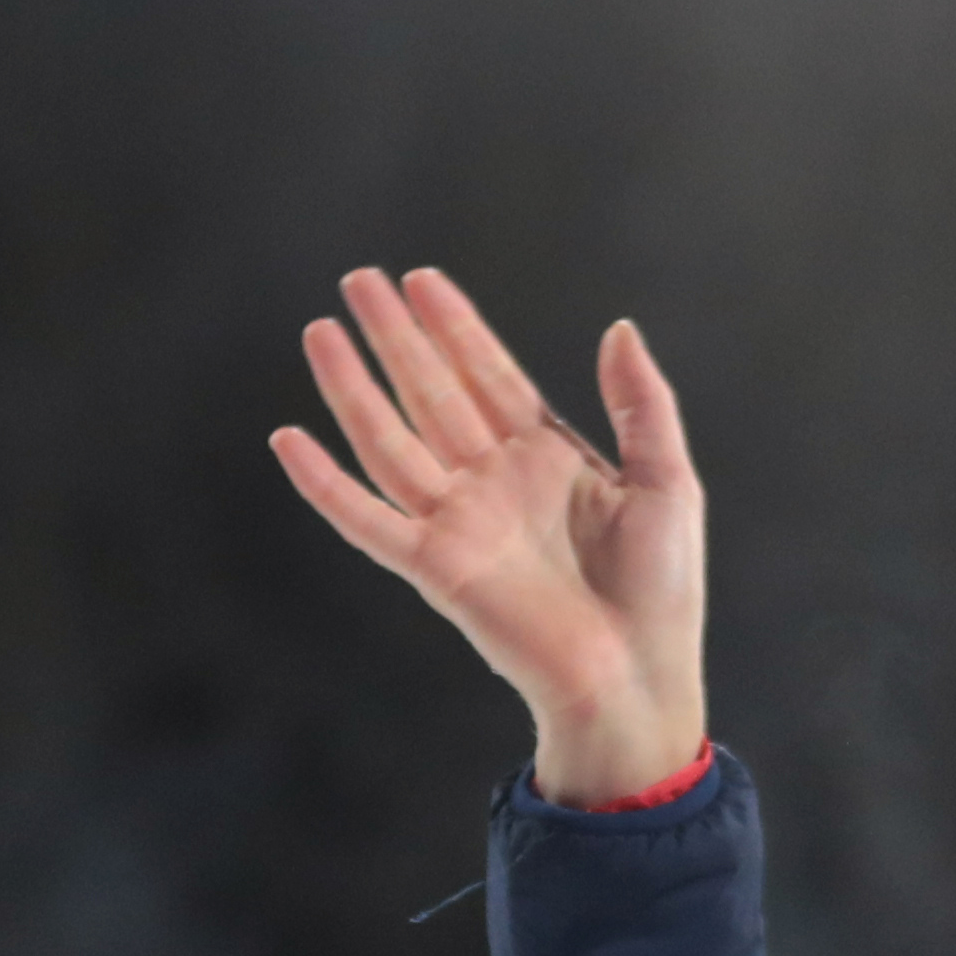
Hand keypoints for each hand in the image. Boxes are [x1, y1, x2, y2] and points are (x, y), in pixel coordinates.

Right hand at [270, 270, 711, 806]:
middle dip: (397, 337)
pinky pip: (365, 519)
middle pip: (431, 393)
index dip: (457, 328)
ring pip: (390, 440)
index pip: (490, 376)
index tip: (423, 280)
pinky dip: (324, 484)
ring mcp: (460, 523)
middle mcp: (494, 483)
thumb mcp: (668, 481)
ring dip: (353, 387)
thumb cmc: (662, 591)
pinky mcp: (435, 568)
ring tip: (321, 331)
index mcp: (548, 459)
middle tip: (360, 279)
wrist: (636, 676)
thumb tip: (617, 327)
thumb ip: (642, 403)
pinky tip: (288, 440)